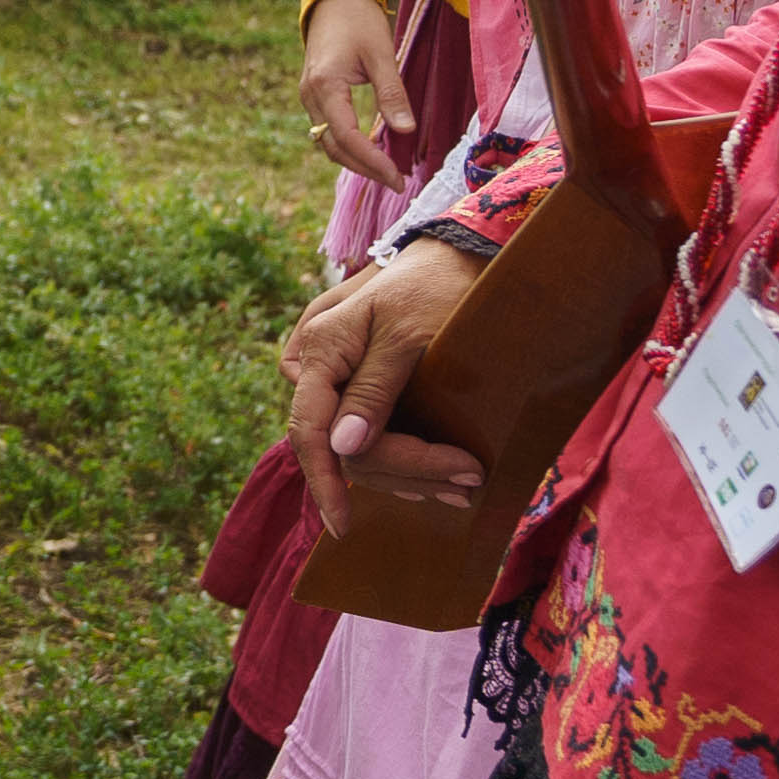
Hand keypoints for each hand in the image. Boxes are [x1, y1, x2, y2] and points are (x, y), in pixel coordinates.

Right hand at [276, 234, 488, 538]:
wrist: (454, 254)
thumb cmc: (433, 285)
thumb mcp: (408, 334)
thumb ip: (373, 390)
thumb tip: (343, 449)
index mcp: (319, 350)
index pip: (311, 432)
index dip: (326, 482)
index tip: (344, 524)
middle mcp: (316, 368)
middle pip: (343, 448)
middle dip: (403, 473)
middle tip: (468, 482)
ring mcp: (335, 380)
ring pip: (357, 450)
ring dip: (409, 474)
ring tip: (465, 486)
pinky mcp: (357, 388)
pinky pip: (368, 438)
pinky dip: (405, 461)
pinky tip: (438, 476)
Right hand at [296, 0, 414, 184]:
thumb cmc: (359, 20)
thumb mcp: (381, 54)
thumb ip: (392, 93)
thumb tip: (406, 130)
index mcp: (325, 86)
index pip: (347, 137)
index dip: (372, 161)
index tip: (397, 176)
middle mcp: (311, 96)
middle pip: (334, 148)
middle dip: (364, 168)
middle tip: (396, 181)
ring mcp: (309, 96)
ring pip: (328, 143)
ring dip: (355, 160)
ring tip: (386, 170)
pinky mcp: (315, 95)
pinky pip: (327, 130)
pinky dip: (348, 145)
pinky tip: (371, 149)